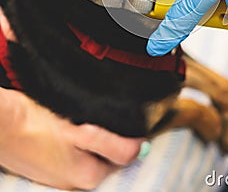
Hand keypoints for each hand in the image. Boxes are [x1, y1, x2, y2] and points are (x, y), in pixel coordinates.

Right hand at [0, 87, 144, 189]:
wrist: (1, 124)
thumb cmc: (38, 126)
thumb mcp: (82, 133)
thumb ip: (113, 145)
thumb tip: (141, 150)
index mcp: (88, 177)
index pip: (123, 158)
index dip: (130, 138)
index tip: (133, 120)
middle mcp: (76, 182)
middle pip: (107, 158)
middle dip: (113, 139)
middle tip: (111, 116)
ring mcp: (60, 175)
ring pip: (90, 154)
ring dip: (96, 139)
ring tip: (90, 120)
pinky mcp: (49, 165)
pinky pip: (74, 153)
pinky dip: (80, 141)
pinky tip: (74, 126)